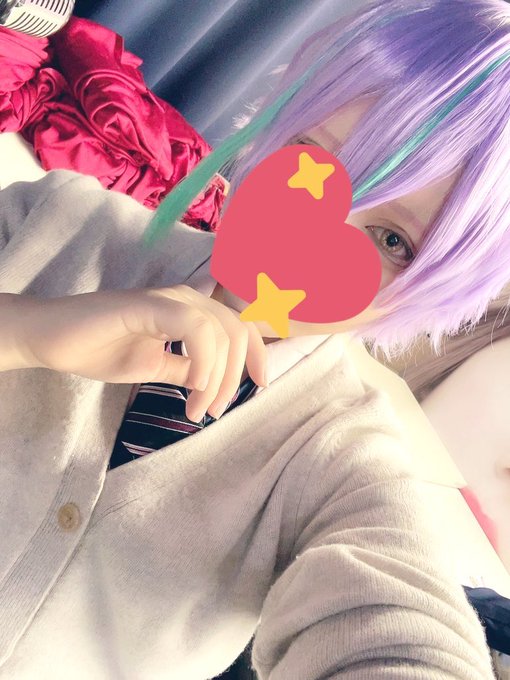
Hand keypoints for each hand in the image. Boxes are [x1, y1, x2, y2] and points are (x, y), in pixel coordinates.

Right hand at [13, 286, 266, 421]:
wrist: (54, 340)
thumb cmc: (100, 349)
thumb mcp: (155, 366)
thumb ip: (185, 368)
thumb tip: (210, 381)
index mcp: (190, 311)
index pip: (239, 326)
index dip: (258, 353)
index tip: (261, 384)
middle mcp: (185, 299)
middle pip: (237, 332)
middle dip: (233, 378)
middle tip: (212, 412)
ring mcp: (168, 299)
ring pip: (221, 331)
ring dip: (217, 378)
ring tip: (196, 410)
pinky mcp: (149, 305)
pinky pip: (195, 326)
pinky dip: (204, 359)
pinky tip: (194, 385)